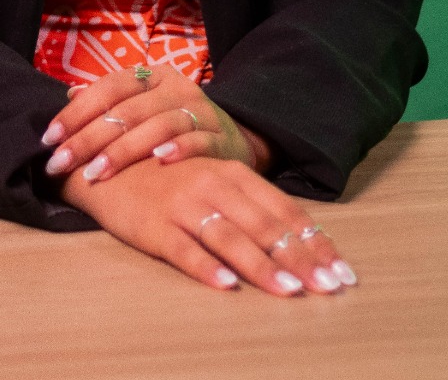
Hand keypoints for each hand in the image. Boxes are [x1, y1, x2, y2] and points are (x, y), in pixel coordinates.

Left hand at [41, 65, 262, 182]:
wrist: (236, 142)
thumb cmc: (177, 126)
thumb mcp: (146, 106)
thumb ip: (110, 100)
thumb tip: (69, 94)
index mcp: (155, 75)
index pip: (109, 87)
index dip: (77, 111)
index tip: (49, 138)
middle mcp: (177, 87)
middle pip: (127, 110)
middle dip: (89, 138)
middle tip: (60, 163)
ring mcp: (203, 111)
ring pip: (158, 126)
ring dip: (124, 151)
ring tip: (96, 173)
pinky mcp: (222, 139)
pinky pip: (199, 141)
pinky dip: (179, 149)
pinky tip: (158, 162)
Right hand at [60, 153, 356, 296]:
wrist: (105, 158)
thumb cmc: (166, 171)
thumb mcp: (211, 177)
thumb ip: (248, 203)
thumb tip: (295, 240)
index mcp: (232, 173)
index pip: (283, 210)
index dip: (314, 240)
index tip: (342, 270)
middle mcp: (213, 185)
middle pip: (265, 225)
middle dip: (301, 257)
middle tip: (330, 286)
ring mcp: (183, 204)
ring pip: (230, 238)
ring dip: (262, 265)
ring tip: (290, 289)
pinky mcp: (154, 225)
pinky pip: (184, 249)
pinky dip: (205, 267)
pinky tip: (226, 286)